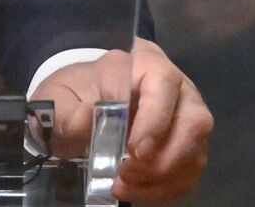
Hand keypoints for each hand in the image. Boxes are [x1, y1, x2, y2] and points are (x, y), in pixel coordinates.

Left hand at [34, 38, 211, 202]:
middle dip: (164, 156)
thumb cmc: (72, 97)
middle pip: (194, 120)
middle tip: (127, 173)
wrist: (76, 109)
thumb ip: (70, 112)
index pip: (162, 81)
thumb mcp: (58, 100)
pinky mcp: (189, 146)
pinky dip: (167, 189)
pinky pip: (191, 172)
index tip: (133, 150)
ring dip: (164, 177)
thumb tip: (90, 117)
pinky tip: (138, 192)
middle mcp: (175, 87)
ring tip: (125, 186)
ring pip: (196, 149)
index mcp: (141, 62)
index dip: (154, 118)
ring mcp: (186, 117)